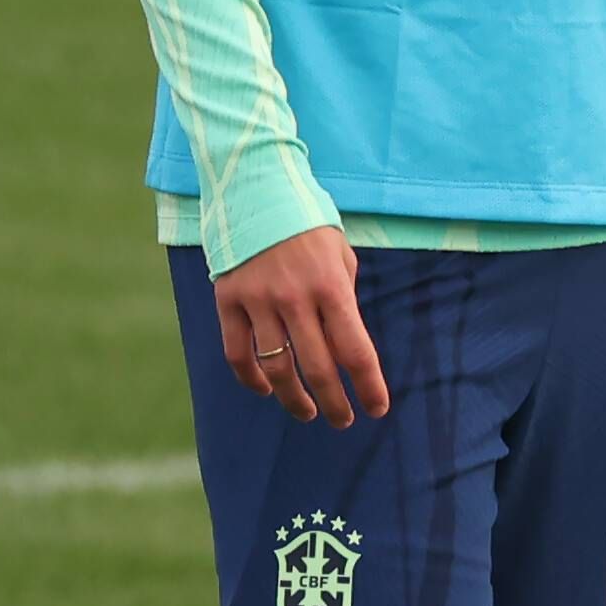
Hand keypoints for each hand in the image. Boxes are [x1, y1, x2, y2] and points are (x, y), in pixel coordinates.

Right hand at [211, 226, 389, 428]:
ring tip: (307, 411)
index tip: (377, 408)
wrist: (255, 186)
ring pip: (277, 368)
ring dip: (294, 398)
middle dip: (334, 402)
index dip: (368, 385)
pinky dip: (252, 378)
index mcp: (331, 285)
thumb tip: (343, 341)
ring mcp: (258, 301)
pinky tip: (266, 390)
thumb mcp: (339, 252)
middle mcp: (296, 298)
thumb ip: (342, 296)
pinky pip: (238, 353)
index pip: (355, 349)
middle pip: (318, 368)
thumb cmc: (307, 220)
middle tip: (342, 420)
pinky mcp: (228, 300)